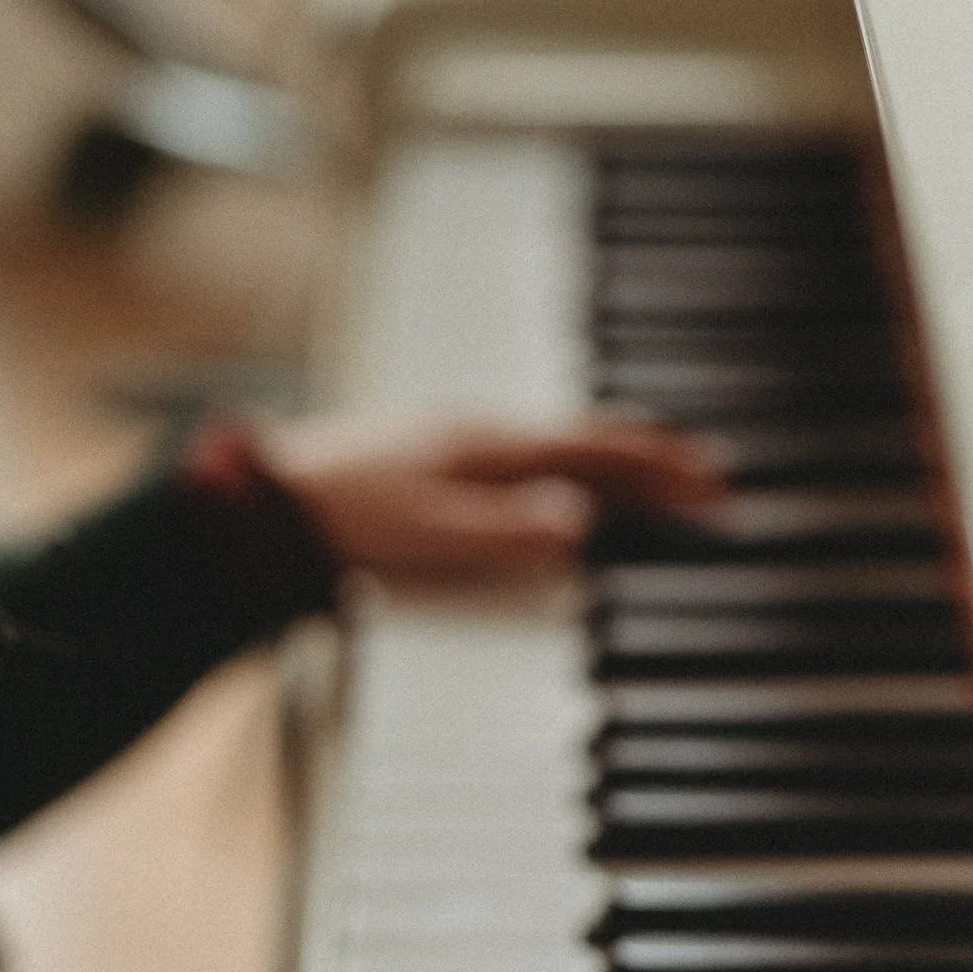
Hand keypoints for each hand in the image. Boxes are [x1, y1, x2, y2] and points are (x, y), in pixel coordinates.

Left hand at [257, 411, 723, 583]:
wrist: (256, 506)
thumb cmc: (333, 521)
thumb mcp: (423, 536)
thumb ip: (503, 534)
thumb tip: (578, 525)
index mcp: (488, 446)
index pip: (599, 453)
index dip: (662, 472)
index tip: (716, 488)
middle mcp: (478, 436)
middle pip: (587, 442)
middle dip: (652, 459)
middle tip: (709, 475)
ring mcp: (454, 447)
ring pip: (557, 449)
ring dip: (612, 464)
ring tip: (653, 478)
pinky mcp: (431, 467)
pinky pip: (523, 463)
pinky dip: (567, 474)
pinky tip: (562, 492)